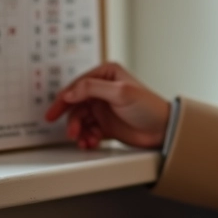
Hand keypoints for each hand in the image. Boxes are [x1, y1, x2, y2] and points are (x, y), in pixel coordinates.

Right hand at [45, 61, 170, 149]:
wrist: (163, 130)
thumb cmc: (148, 106)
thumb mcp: (120, 92)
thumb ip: (92, 89)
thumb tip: (69, 93)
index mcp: (106, 75)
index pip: (78, 84)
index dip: (65, 98)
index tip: (55, 111)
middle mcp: (102, 90)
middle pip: (76, 104)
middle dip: (72, 119)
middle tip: (70, 132)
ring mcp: (103, 108)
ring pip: (80, 119)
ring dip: (79, 131)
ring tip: (83, 140)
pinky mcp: (104, 124)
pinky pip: (87, 130)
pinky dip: (86, 137)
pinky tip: (91, 143)